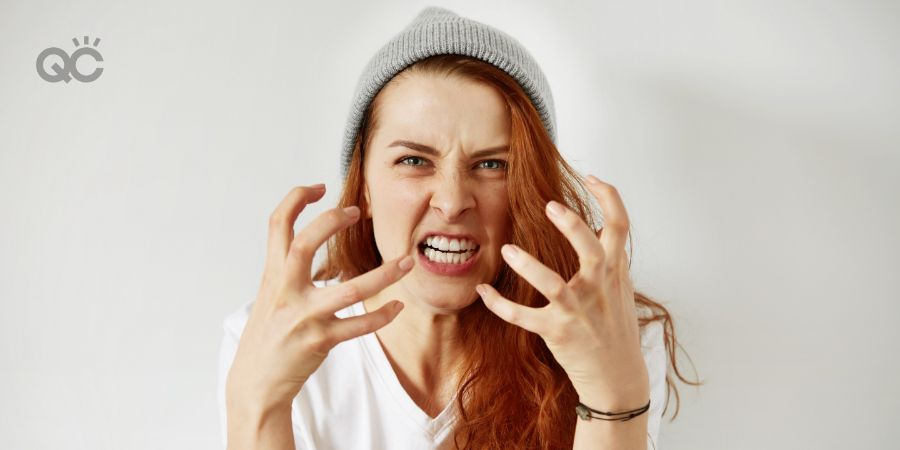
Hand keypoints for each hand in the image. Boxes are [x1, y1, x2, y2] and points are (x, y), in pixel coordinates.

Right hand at [226, 184, 413, 409]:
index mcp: (272, 274)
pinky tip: (398, 307)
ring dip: (384, 274)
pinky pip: (358, 326)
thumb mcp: (270, 295)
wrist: (255, 383)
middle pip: (306, 244)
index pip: (277, 224)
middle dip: (331, 221)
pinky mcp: (320, 341)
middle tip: (356, 211)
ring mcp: (303, 317)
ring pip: (350, 289)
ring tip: (407, 261)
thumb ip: (286, 269)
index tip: (318, 188)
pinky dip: (381, 316)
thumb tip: (308, 241)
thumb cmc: (267, 336)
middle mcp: (285, 291)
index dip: (296, 199)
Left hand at [476, 176, 647, 406]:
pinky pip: (523, 317)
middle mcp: (599, 288)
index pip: (620, 227)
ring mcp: (578, 312)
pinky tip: (483, 291)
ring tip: (506, 249)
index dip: (610, 198)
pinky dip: (500, 305)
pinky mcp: (557, 332)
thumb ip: (610, 260)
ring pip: (553, 284)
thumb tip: (598, 228)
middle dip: (572, 226)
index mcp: (615, 272)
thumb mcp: (621, 290)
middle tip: (548, 205)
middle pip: (591, 248)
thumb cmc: (615, 329)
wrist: (617, 378)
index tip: (593, 178)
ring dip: (528, 267)